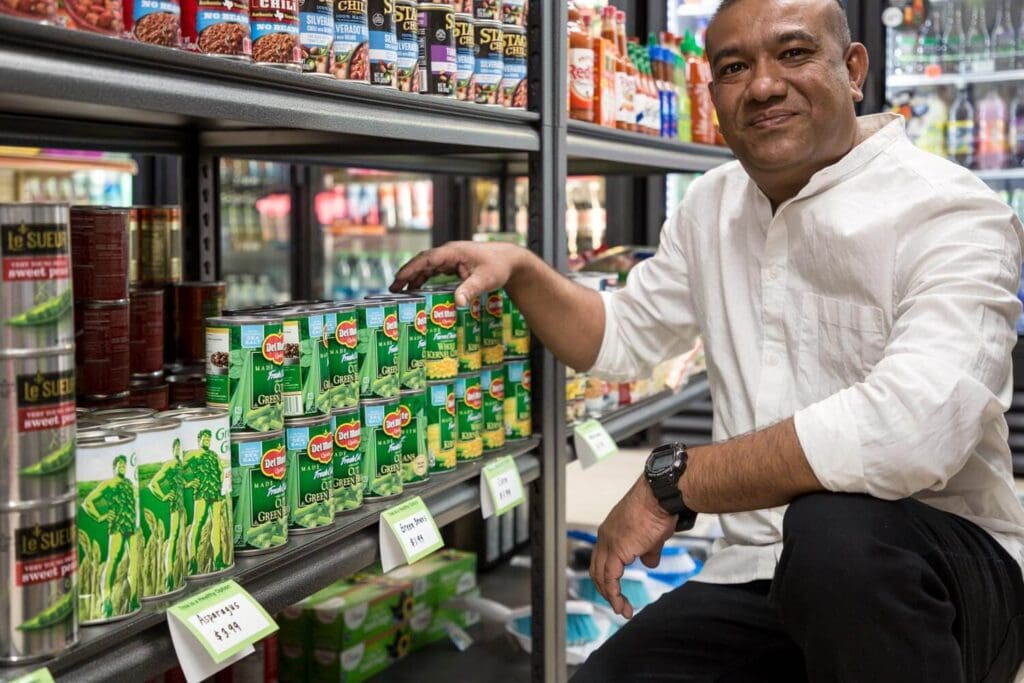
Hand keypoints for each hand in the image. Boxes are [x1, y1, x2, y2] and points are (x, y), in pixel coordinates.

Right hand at [390, 241, 530, 305]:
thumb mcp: (485, 279)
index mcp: (452, 252)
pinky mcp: (454, 264)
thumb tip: (458, 303)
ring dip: (414, 277)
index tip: (398, 280)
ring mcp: (451, 258)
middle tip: (392, 290)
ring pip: (427, 266)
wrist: (510, 260)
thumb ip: (470, 289)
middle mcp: (449, 253)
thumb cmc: (498, 267)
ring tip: (400, 292)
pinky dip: (425, 278)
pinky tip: (418, 289)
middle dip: (407, 275)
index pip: (426, 259)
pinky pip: (435, 270)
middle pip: (422, 262)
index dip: (410, 269)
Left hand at [590, 476, 675, 618]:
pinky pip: (610, 578)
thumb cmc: (658, 508)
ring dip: (610, 595)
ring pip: (600, 576)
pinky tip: (621, 604)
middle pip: (596, 569)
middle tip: (616, 603)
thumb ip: (648, 551)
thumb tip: (649, 563)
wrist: (660, 496)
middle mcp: (605, 536)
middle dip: (605, 589)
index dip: (607, 575)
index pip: (601, 558)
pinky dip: (614, 594)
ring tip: (621, 609)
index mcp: (611, 530)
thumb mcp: (653, 535)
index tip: (616, 590)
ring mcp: (609, 543)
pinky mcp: (617, 550)